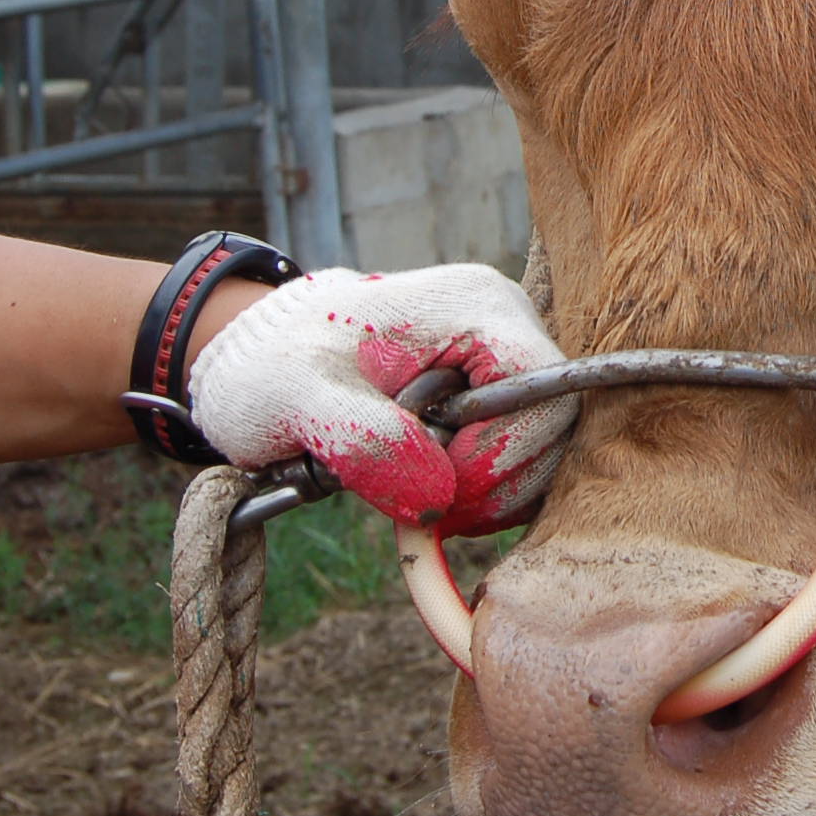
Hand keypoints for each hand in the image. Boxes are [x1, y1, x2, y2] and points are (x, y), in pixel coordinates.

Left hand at [186, 264, 572, 531]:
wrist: (261, 361)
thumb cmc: (275, 365)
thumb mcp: (298, 398)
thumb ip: (364, 440)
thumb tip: (437, 493)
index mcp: (476, 306)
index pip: (542, 393)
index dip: (499, 457)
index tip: (438, 493)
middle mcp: (508, 327)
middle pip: (553, 428)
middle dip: (494, 485)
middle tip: (426, 509)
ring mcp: (505, 365)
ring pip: (544, 452)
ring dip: (487, 495)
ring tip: (419, 498)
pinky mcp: (497, 400)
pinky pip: (521, 461)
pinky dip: (483, 495)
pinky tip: (434, 495)